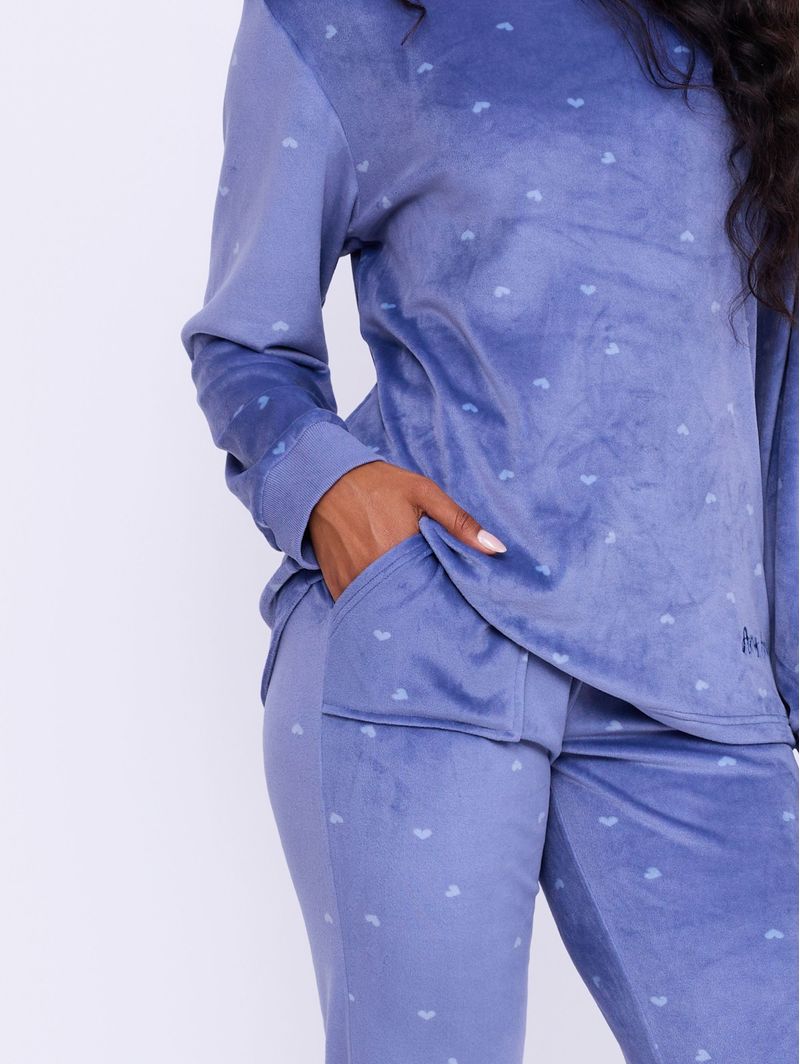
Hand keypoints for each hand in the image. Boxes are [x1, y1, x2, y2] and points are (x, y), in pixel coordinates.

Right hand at [308, 461, 506, 600]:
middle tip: (435, 598)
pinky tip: (386, 595)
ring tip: (412, 597)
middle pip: (410, 603)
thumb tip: (496, 550)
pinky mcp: (337, 585)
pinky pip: (361, 604)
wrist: (325, 481)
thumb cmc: (378, 484)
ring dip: (398, 605)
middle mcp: (375, 572)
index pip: (436, 589)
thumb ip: (460, 523)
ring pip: (384, 607)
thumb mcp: (424, 493)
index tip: (456, 594)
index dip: (448, 594)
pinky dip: (374, 602)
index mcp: (402, 551)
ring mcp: (353, 582)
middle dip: (424, 603)